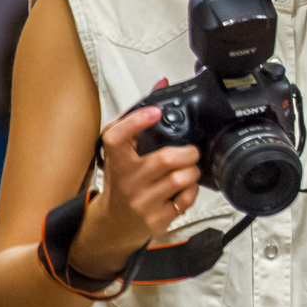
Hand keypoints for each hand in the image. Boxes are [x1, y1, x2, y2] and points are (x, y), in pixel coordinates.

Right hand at [68, 81, 200, 277]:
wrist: (114, 222)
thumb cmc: (122, 181)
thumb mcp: (123, 151)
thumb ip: (140, 117)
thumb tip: (162, 83)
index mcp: (116, 160)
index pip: (117, 137)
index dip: (136, 121)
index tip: (154, 111)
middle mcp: (127, 181)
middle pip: (166, 159)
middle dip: (187, 152)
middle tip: (188, 152)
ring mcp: (142, 202)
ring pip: (182, 178)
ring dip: (192, 170)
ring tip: (186, 170)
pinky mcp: (157, 218)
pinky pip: (187, 199)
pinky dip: (192, 190)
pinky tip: (183, 189)